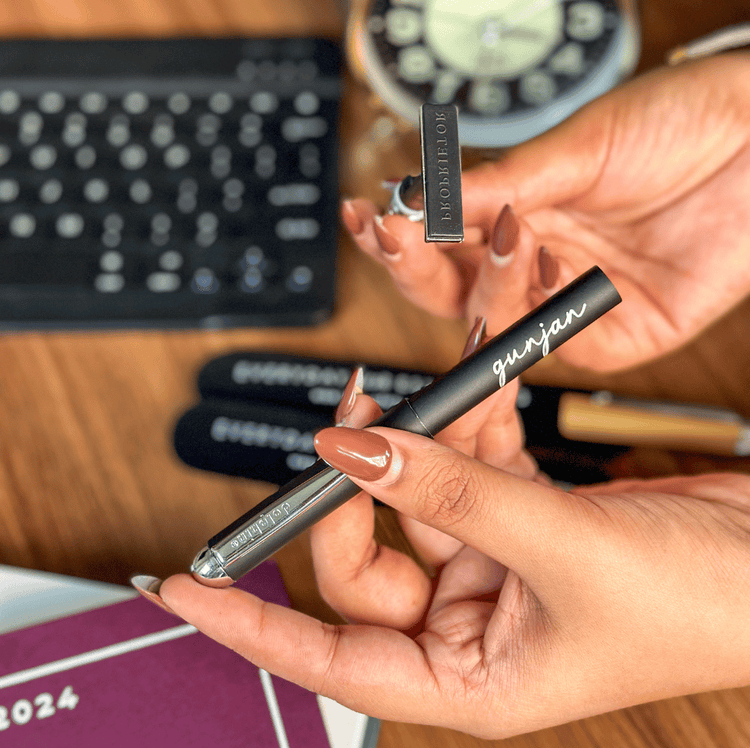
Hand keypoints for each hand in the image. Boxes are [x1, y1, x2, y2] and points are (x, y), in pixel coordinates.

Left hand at [157, 393, 749, 738]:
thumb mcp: (560, 550)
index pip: (324, 653)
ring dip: (416, 431)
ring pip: (417, 488)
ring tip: (405, 379)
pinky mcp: (518, 514)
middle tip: (348, 415)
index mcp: (465, 676)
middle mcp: (466, 621)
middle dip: (352, 478)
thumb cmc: (699, 603)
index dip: (245, 620)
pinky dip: (465, 418)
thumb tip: (353, 450)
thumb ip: (452, 494)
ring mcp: (490, 561)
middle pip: (366, 550)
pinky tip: (465, 380)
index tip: (181, 586)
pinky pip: (468, 458)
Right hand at [342, 54, 749, 370]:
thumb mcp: (581, 147)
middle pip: (455, 290)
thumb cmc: (680, 126)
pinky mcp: (613, 337)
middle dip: (416, 266)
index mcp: (517, 216)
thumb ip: (501, 184)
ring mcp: (570, 306)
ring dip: (482, 286)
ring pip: (499, 322)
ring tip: (485, 236)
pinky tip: (543, 266)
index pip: (440, 239)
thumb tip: (421, 196)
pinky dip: (546, 309)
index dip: (399, 234)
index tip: (368, 219)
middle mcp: (535, 266)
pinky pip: (562, 341)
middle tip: (394, 237)